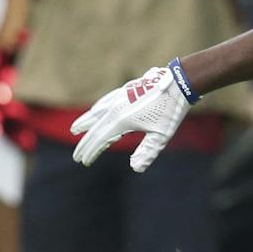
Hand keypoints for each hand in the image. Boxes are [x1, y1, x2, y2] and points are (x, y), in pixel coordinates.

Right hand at [70, 66, 190, 170]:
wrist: (177, 83)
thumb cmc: (170, 111)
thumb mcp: (161, 136)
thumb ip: (147, 152)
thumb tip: (135, 168)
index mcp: (122, 120)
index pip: (100, 139)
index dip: (91, 152)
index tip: (83, 162)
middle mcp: (115, 108)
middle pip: (94, 128)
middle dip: (85, 143)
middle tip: (76, 156)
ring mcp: (119, 98)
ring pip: (96, 112)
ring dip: (85, 123)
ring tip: (75, 129)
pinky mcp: (124, 91)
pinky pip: (104, 103)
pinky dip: (95, 110)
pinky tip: (95, 111)